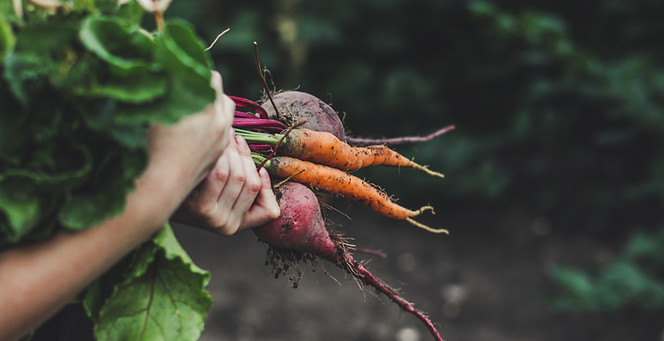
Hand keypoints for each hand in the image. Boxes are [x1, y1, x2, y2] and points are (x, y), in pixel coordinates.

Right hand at [145, 71, 233, 196]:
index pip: (212, 78)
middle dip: (208, 91)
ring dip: (213, 110)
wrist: (157, 187)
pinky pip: (222, 135)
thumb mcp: (153, 111)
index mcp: (207, 110)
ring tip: (192, 109)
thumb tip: (161, 62)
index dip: (197, 72)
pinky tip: (192, 129)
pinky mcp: (215, 158)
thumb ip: (163, 86)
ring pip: (225, 117)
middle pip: (222, 97)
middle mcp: (220, 126)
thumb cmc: (149, 148)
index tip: (182, 71)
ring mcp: (220, 144)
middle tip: (187, 89)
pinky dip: (212, 127)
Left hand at [172, 132, 280, 234]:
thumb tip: (256, 162)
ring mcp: (215, 218)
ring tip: (223, 139)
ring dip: (232, 151)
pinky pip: (222, 173)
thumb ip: (237, 187)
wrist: (151, 196)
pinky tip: (214, 148)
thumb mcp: (216, 197)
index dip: (267, 187)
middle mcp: (228, 226)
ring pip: (238, 175)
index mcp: (236, 226)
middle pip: (251, 183)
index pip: (269, 211)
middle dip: (244, 156)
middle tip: (234, 139)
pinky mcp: (201, 207)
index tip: (260, 169)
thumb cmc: (186, 190)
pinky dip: (221, 155)